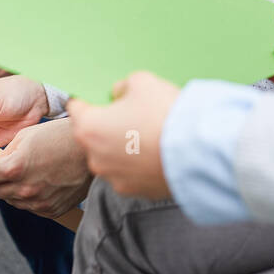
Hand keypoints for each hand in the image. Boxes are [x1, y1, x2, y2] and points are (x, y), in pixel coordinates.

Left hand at [0, 117, 90, 218]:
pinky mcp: (52, 210)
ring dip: (9, 190)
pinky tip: (33, 184)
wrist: (90, 150)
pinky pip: (30, 207)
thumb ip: (5, 154)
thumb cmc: (60, 136)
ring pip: (11, 201)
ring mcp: (39, 202)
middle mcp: (25, 188)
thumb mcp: (26, 136)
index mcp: (15, 167)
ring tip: (16, 176)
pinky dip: (27, 198)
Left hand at [67, 71, 179, 199]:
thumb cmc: (165, 114)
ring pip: (112, 156)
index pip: (76, 108)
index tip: (103, 98)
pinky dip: (139, 164)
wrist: (197, 153)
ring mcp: (113, 178)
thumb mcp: (143, 82)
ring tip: (151, 135)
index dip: (90, 99)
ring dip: (124, 147)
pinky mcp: (133, 192)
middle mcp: (94, 157)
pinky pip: (130, 172)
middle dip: (109, 125)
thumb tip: (120, 95)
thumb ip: (123, 86)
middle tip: (134, 115)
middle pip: (94, 135)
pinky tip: (158, 153)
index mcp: (89, 128)